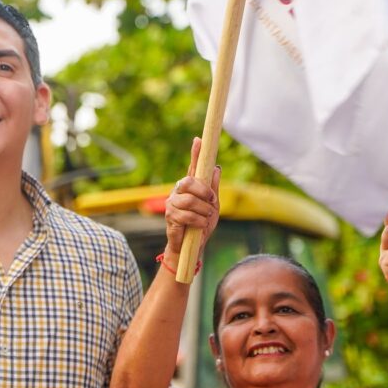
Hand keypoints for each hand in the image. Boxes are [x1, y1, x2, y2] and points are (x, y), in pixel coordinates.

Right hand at [163, 137, 220, 267]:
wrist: (192, 248)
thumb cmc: (201, 225)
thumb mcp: (212, 206)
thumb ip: (213, 189)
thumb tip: (217, 168)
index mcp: (190, 188)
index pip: (193, 167)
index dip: (195, 153)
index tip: (199, 139)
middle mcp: (179, 192)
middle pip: (188, 181)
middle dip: (203, 191)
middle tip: (211, 200)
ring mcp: (172, 204)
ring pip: (189, 200)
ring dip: (203, 210)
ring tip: (206, 218)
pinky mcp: (170, 217)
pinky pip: (187, 215)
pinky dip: (199, 221)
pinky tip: (201, 225)